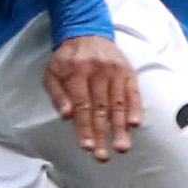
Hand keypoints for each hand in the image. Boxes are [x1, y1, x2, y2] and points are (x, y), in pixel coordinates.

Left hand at [44, 32, 143, 161]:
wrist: (86, 31)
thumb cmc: (67, 58)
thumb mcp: (52, 73)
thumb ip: (57, 95)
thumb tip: (67, 116)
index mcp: (76, 71)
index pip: (82, 105)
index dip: (84, 127)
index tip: (87, 146)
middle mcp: (98, 71)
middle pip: (101, 109)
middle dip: (102, 134)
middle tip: (103, 155)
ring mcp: (115, 71)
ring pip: (118, 104)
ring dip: (120, 128)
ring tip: (122, 147)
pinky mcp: (128, 71)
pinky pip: (133, 92)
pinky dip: (135, 108)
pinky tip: (135, 123)